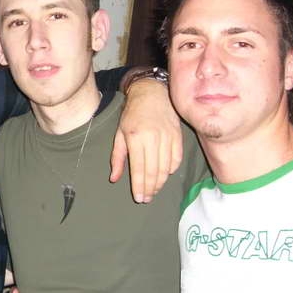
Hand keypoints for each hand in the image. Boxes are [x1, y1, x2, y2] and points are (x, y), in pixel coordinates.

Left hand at [110, 79, 182, 202]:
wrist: (152, 94)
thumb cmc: (132, 115)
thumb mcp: (120, 134)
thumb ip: (118, 157)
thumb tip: (114, 178)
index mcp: (136, 138)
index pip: (139, 168)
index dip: (139, 185)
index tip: (139, 197)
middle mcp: (153, 138)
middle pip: (154, 171)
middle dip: (150, 188)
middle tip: (146, 199)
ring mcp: (167, 137)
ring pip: (166, 167)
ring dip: (160, 183)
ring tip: (154, 191)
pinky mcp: (178, 136)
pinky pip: (176, 158)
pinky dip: (171, 170)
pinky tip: (165, 176)